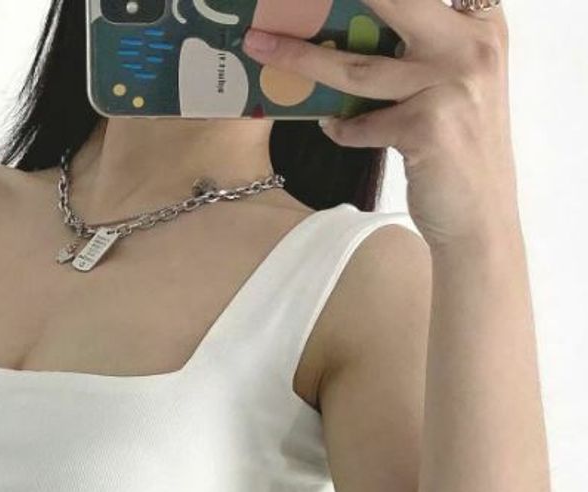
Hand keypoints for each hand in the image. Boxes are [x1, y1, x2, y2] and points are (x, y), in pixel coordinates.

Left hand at [242, 0, 517, 246]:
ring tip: (262, 48)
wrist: (480, 218)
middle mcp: (471, 47)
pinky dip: (341, 128)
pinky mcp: (427, 127)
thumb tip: (346, 30)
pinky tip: (332, 126)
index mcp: (481, 26)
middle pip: (393, 2)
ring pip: (358, 68)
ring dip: (301, 59)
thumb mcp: (455, 86)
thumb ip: (422, 51)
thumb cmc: (460, 151)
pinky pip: (361, 124)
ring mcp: (451, 86)